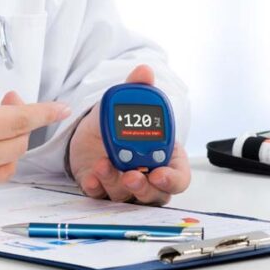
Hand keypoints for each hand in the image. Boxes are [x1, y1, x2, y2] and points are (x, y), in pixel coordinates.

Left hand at [69, 65, 190, 204]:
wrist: (90, 131)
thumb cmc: (119, 123)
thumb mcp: (126, 104)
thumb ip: (137, 89)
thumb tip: (144, 71)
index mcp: (164, 157)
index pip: (179, 177)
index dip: (172, 180)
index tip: (159, 174)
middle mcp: (148, 176)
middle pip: (156, 195)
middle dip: (144, 189)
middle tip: (131, 176)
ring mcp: (126, 187)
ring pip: (127, 198)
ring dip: (115, 183)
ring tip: (103, 165)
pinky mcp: (103, 190)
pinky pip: (101, 198)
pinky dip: (96, 188)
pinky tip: (91, 177)